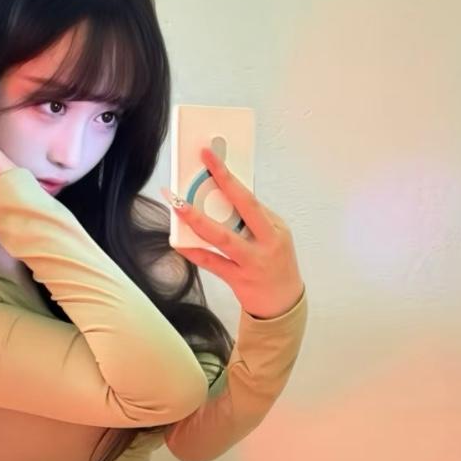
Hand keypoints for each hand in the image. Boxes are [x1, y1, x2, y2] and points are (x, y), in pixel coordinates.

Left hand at [162, 147, 304, 318]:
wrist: (283, 303)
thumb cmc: (275, 263)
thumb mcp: (273, 237)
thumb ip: (252, 219)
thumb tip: (221, 195)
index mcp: (274, 228)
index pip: (249, 197)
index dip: (227, 176)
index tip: (208, 157)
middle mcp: (266, 243)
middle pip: (242, 210)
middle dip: (218, 186)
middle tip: (196, 168)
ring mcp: (252, 262)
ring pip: (222, 238)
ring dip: (197, 220)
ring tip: (177, 205)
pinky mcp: (238, 280)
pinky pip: (211, 262)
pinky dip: (193, 250)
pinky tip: (177, 241)